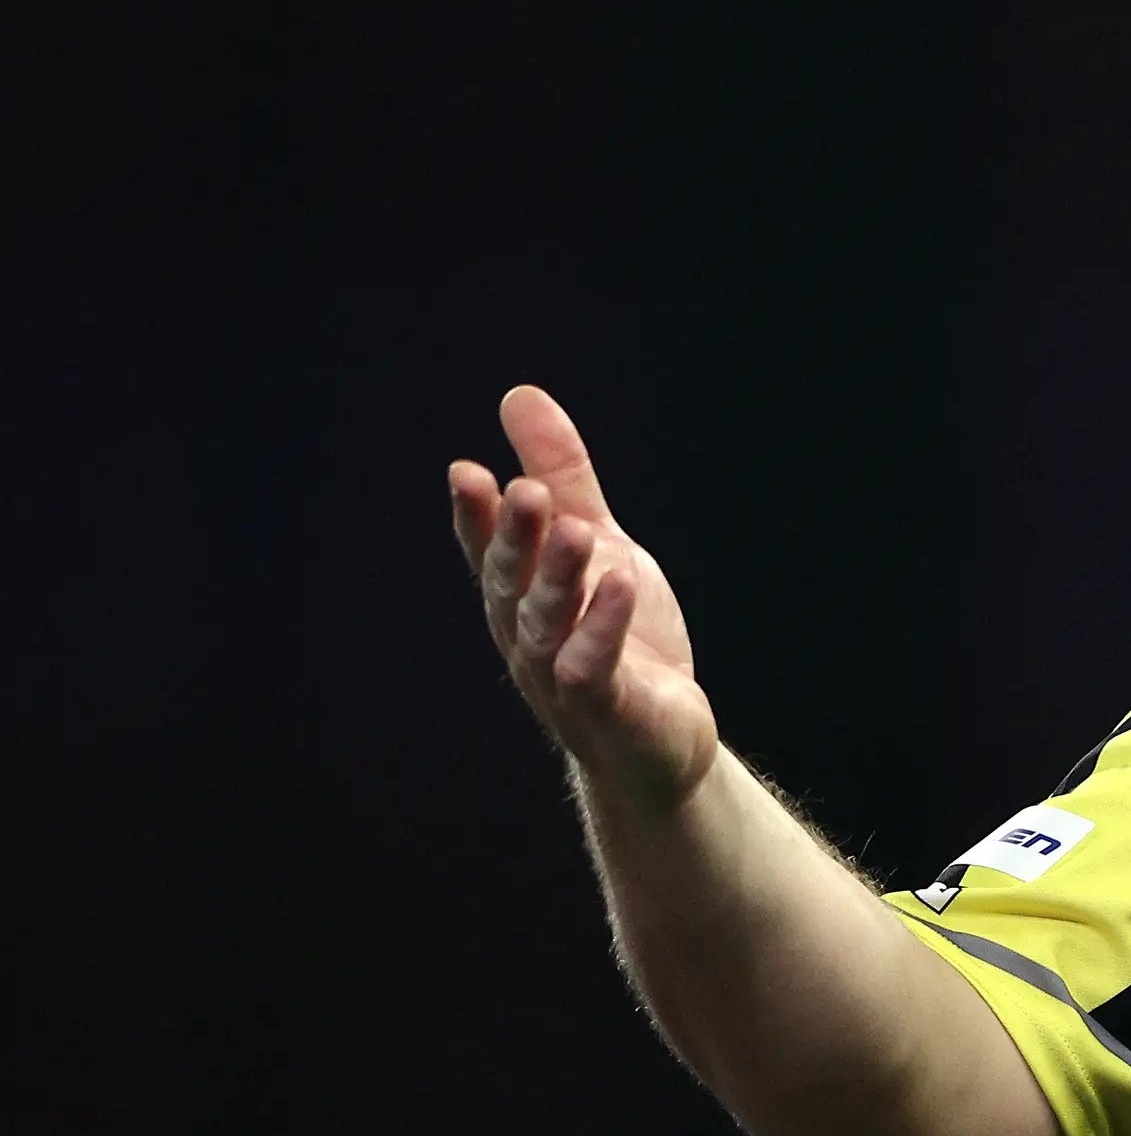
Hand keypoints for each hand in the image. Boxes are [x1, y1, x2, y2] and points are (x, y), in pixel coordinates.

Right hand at [449, 386, 715, 805]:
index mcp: (519, 594)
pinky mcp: (604, 706)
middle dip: (515, 538)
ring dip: (558, 577)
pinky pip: (593, 666)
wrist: (660, 740)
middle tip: (526, 493)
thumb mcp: (597, 543)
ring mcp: (560, 676)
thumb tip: (520, 394)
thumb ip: (562, 475)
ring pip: (547, 623)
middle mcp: (527, 635)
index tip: (466, 472)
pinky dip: (604, 626)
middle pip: (512, 582)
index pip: (487, 549)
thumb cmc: (620, 639)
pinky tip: (621, 584)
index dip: (475, 516)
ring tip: (575, 530)